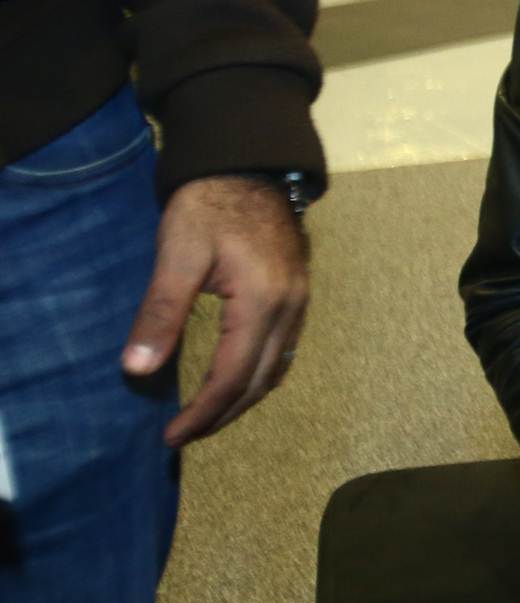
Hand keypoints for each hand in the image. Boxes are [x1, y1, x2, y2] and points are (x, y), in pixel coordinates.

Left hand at [122, 175, 309, 445]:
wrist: (247, 166)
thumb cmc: (209, 207)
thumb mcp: (178, 254)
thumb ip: (162, 312)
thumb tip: (137, 368)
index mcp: (262, 302)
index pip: (233, 377)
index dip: (203, 413)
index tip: (171, 436)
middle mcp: (290, 309)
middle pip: (260, 381)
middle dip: (222, 415)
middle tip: (184, 435)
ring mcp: (300, 302)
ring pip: (277, 369)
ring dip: (243, 400)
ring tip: (207, 415)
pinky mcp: (298, 295)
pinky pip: (285, 351)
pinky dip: (260, 376)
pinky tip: (238, 378)